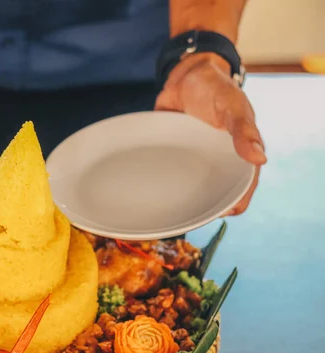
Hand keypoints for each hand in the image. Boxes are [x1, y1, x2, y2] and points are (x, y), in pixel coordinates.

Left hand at [155, 53, 266, 215]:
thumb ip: (243, 130)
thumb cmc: (215, 88)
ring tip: (169, 210)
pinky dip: (164, 181)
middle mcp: (217, 159)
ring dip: (183, 197)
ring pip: (192, 185)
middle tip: (189, 216)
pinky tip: (153, 190)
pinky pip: (171, 172)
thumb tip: (260, 159)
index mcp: (238, 153)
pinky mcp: (175, 153)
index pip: (242, 186)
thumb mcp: (231, 106)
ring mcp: (195, 158)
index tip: (224, 214)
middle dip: (205, 206)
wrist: (185, 73)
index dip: (236, 203)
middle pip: (215, 191)